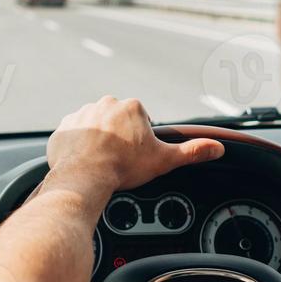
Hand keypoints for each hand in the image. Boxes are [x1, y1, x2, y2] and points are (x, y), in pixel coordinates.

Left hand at [46, 97, 224, 189]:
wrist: (84, 177)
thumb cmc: (123, 167)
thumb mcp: (163, 160)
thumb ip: (191, 152)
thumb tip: (217, 148)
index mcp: (131, 106)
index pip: (140, 120)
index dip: (140, 139)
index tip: (136, 155)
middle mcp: (105, 104)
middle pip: (117, 120)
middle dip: (118, 137)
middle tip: (119, 160)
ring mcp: (81, 114)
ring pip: (94, 126)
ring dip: (97, 140)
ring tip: (100, 162)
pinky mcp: (63, 128)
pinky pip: (72, 135)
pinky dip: (77, 146)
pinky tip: (83, 161)